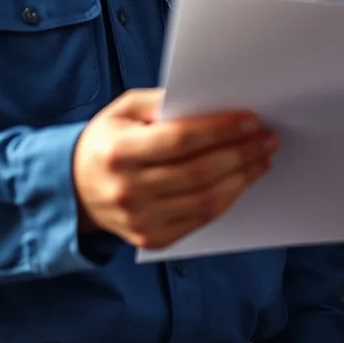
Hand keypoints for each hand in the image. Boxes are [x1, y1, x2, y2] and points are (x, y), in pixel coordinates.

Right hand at [72, 88, 277, 248]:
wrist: (75, 189)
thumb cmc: (109, 140)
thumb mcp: (125, 109)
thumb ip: (164, 103)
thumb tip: (213, 102)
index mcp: (119, 151)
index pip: (180, 140)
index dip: (220, 130)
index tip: (251, 119)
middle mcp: (128, 190)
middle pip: (199, 172)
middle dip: (241, 153)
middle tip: (268, 138)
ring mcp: (140, 220)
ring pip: (206, 200)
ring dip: (243, 177)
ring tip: (263, 157)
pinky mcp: (152, 239)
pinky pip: (200, 219)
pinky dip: (228, 198)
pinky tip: (242, 180)